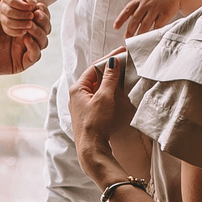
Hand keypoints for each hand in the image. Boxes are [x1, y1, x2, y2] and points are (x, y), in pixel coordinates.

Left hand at [0, 0, 47, 77]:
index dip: (42, 9)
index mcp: (18, 20)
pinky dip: (34, 46)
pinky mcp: (19, 62)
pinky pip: (35, 56)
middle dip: (44, 20)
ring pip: (43, 41)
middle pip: (45, 28)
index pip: (40, 15)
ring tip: (28, 26)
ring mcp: (21, 49)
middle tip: (35, 14)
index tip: (36, 5)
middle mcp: (22, 34)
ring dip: (40, 32)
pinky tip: (25, 38)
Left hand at [70, 51, 150, 186]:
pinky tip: (116, 91)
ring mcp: (81, 106)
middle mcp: (76, 96)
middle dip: (109, 69)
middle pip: (94, 76)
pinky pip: (98, 97)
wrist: (92, 149)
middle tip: (124, 61)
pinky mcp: (87, 115)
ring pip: (96, 87)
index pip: (94, 68)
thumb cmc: (95, 124)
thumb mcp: (104, 98)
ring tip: (123, 73)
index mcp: (77, 89)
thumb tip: (113, 62)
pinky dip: (107, 91)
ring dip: (109, 80)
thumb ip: (109, 79)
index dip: (109, 59)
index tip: (122, 52)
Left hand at [113, 0, 201, 38]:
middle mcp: (146, 4)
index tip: (115, 27)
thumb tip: (129, 18)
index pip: (128, 10)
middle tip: (127, 40)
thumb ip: (139, 6)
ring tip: (137, 42)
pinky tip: (151, 38)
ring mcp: (156, 8)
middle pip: (135, 20)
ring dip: (140, 34)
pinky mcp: (165, 13)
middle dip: (130, 31)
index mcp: (140, 0)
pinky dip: (153, 32)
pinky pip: (157, 25)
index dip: (121, 19)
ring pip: (145, 24)